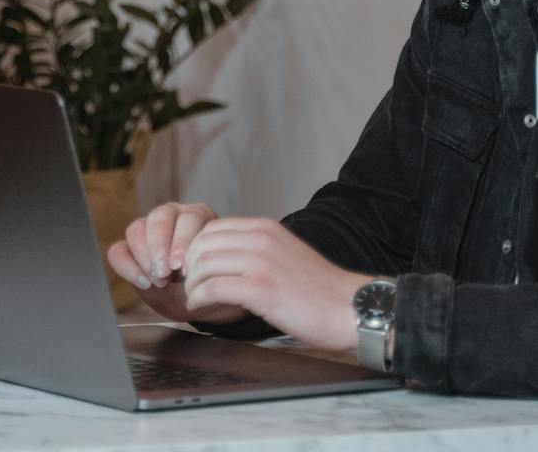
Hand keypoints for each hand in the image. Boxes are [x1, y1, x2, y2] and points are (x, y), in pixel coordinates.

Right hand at [106, 202, 242, 324]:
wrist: (196, 303)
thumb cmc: (210, 286)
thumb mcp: (216, 277)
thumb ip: (210, 268)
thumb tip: (200, 264)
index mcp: (199, 217)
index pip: (188, 218)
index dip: (183, 241)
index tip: (181, 267)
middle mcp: (172, 217)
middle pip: (159, 217)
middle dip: (160, 246)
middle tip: (164, 273)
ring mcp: (148, 230)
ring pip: (136, 229)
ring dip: (144, 256)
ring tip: (156, 281)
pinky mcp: (129, 248)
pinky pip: (118, 250)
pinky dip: (126, 266)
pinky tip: (143, 283)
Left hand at [180, 218, 370, 351]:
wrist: (349, 308)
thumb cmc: (318, 289)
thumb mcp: (285, 252)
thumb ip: (258, 248)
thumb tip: (226, 255)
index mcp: (266, 228)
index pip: (212, 228)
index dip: (194, 249)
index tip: (193, 269)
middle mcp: (261, 239)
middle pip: (202, 245)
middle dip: (188, 267)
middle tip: (188, 285)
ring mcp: (261, 263)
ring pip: (203, 266)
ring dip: (192, 286)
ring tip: (194, 299)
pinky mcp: (260, 290)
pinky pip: (212, 289)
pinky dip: (199, 300)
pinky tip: (201, 308)